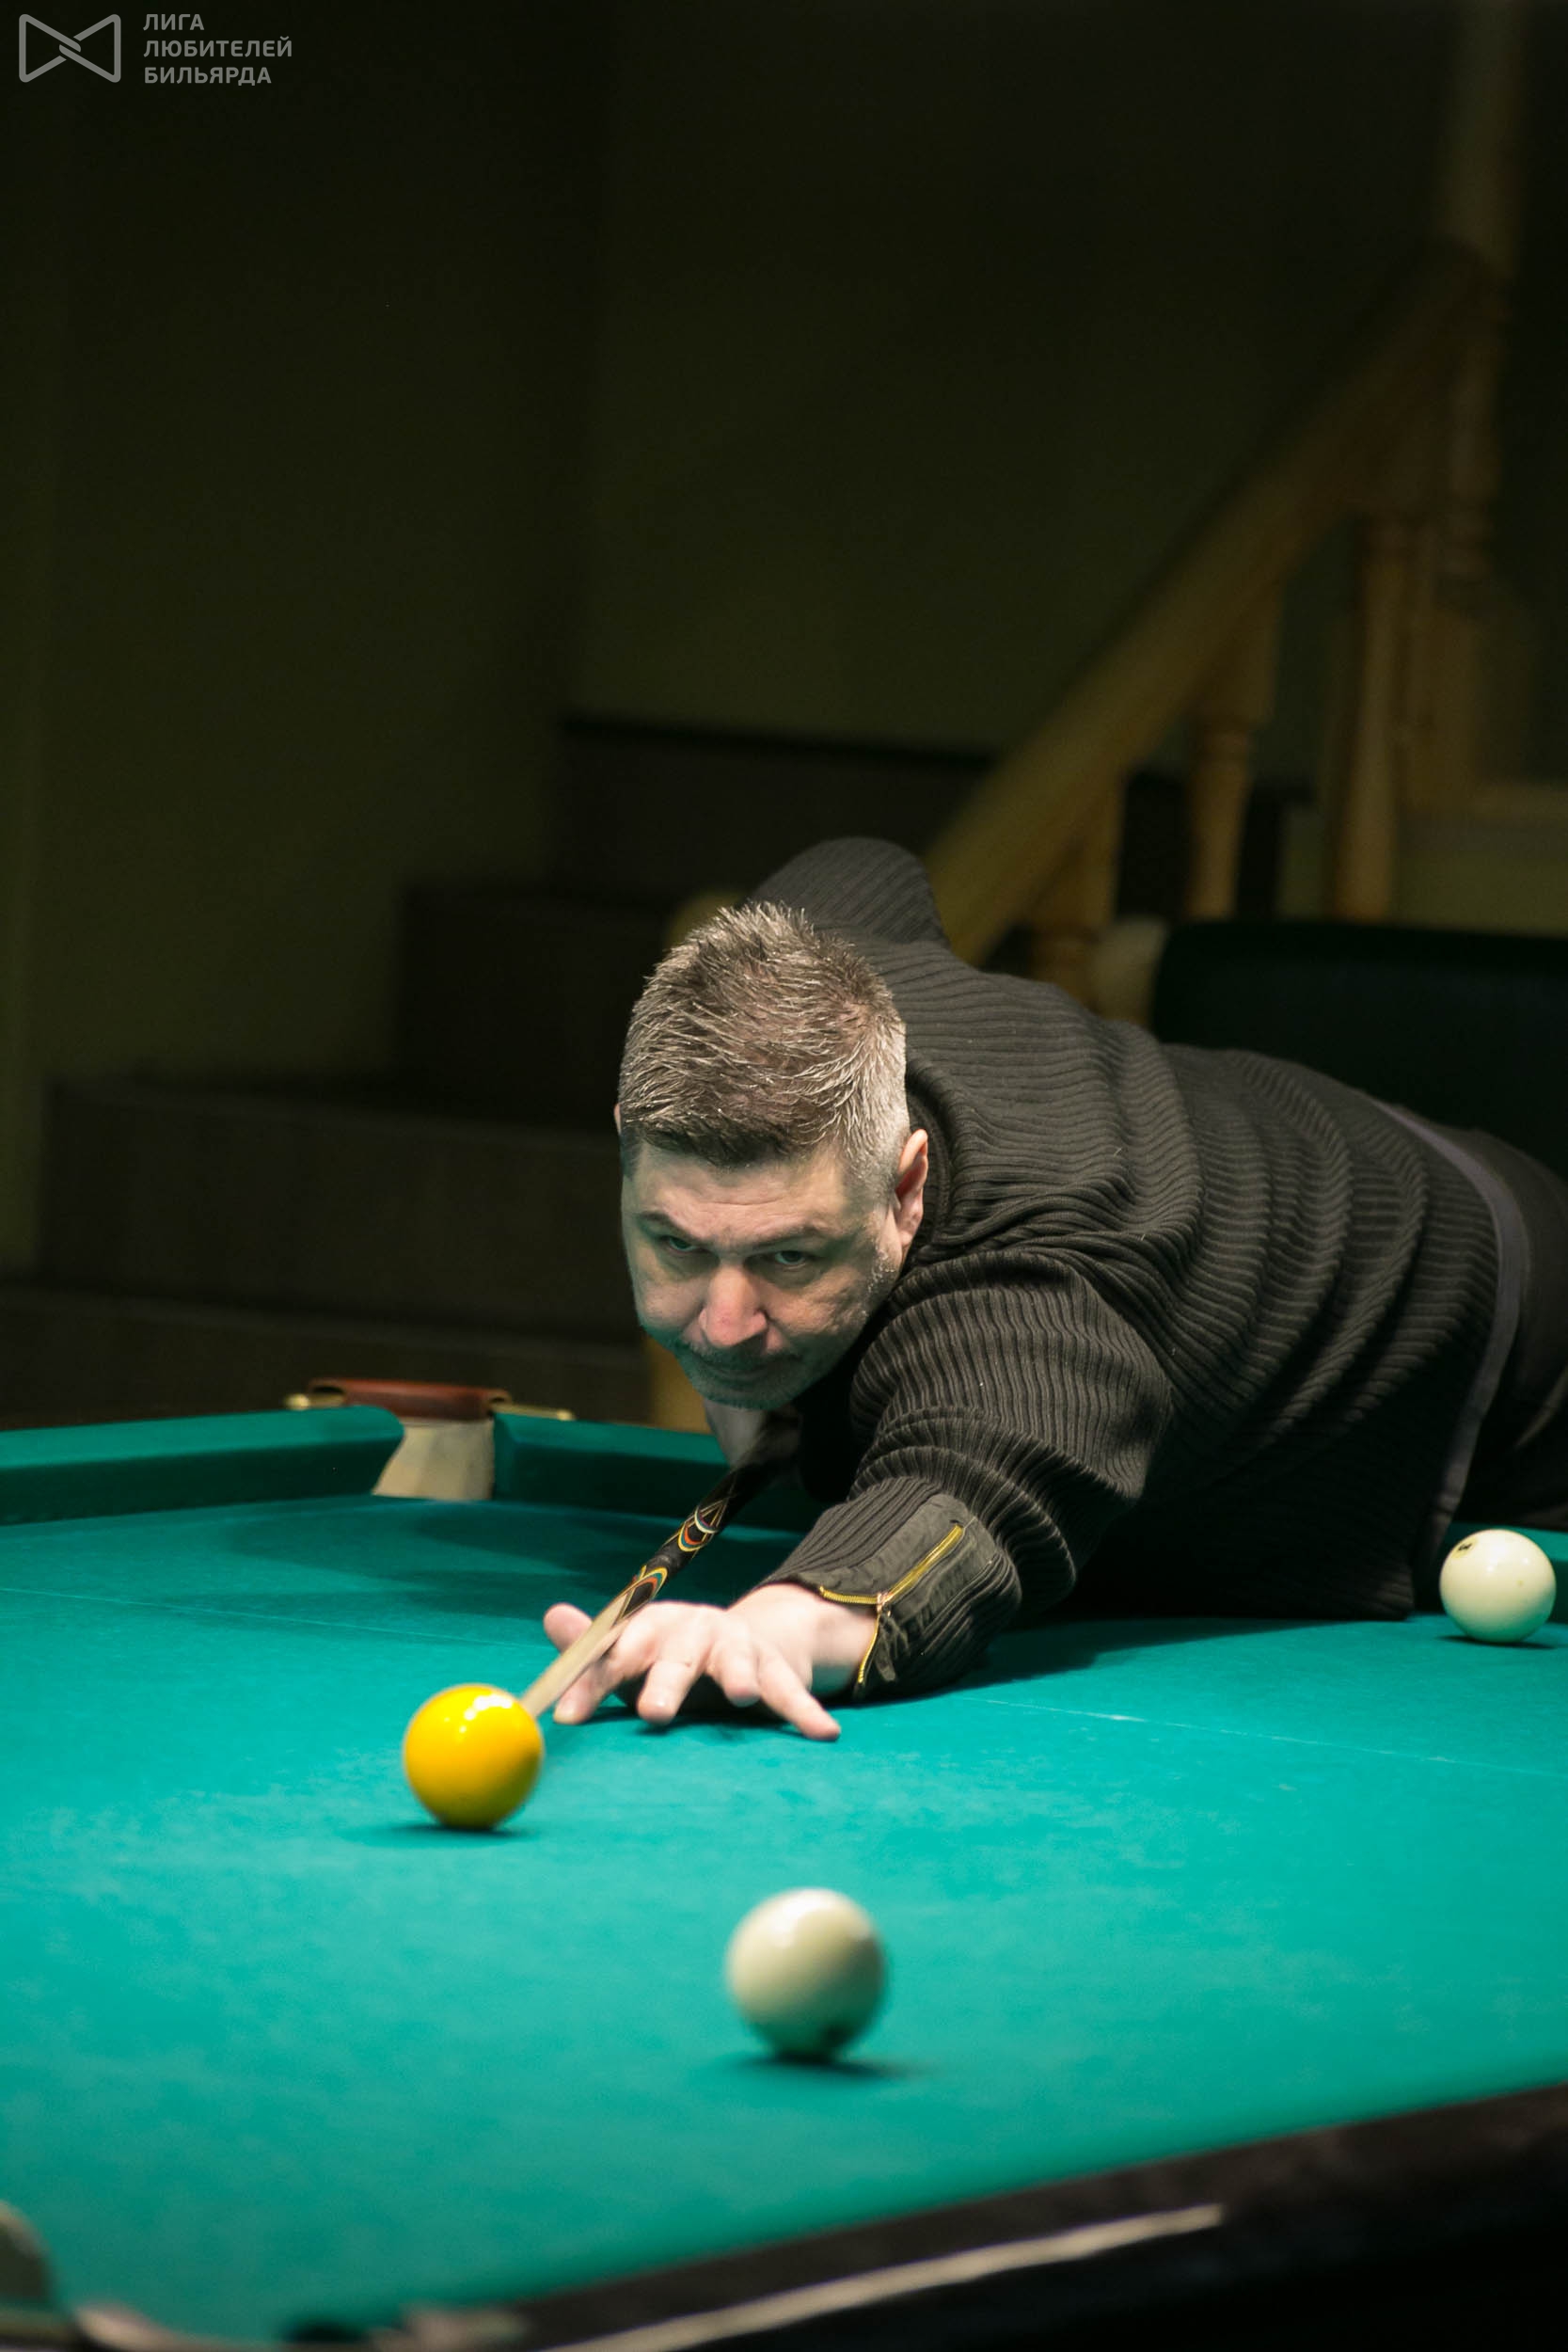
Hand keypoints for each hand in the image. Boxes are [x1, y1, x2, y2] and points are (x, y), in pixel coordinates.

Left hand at [541, 1583, 869, 1741]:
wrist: (745, 1638)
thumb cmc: (669, 1659)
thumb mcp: (630, 1655)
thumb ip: (590, 1651)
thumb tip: (549, 1617)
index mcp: (651, 1629)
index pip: (614, 1654)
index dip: (590, 1685)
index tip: (567, 1718)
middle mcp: (695, 1631)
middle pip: (676, 1658)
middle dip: (666, 1684)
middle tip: (654, 1714)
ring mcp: (738, 1648)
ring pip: (738, 1663)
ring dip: (740, 1677)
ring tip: (743, 1695)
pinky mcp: (776, 1669)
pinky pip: (791, 1692)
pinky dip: (805, 1713)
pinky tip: (822, 1734)